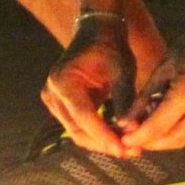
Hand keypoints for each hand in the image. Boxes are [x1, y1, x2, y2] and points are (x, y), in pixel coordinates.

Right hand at [41, 17, 134, 154]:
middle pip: (78, 130)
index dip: (103, 136)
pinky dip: (97, 134)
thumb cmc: (111, 47)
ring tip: (128, 148)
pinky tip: (117, 138)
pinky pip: (79, 126)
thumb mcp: (122, 71)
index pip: (84, 117)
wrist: (97, 32)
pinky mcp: (60, 106)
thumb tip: (131, 131)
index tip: (123, 149)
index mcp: (63, 82)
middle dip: (104, 143)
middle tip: (131, 152)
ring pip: (77, 132)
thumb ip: (125, 101)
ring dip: (101, 142)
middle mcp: (52, 93)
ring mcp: (53, 101)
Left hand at [120, 14, 184, 153]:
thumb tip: (127, 123)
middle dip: (157, 143)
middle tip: (143, 140)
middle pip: (178, 140)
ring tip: (170, 119)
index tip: (126, 141)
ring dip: (179, 129)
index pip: (158, 127)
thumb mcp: (166, 65)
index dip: (139, 138)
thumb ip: (146, 97)